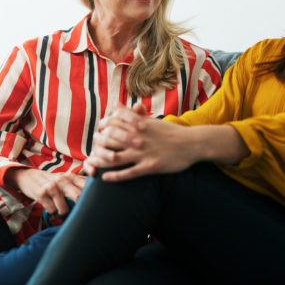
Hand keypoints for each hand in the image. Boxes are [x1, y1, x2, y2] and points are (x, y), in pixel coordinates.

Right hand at [4, 168, 86, 216]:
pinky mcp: (41, 194)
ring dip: (63, 213)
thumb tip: (97, 194)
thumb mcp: (65, 179)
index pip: (87, 186)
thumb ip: (79, 184)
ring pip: (64, 209)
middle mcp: (62, 181)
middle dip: (80, 208)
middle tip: (80, 214)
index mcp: (71, 177)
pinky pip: (52, 210)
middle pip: (78, 197)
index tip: (94, 205)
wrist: (28, 176)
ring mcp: (51, 187)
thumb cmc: (52, 181)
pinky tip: (51, 208)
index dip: (93, 197)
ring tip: (60, 210)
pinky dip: (52, 212)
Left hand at [84, 104, 200, 180]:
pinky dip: (114, 176)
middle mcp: (139, 137)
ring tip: (92, 164)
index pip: (113, 122)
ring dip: (101, 161)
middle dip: (98, 144)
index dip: (102, 127)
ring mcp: (144, 153)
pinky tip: (105, 178)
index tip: (98, 131)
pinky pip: (128, 172)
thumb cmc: (171, 132)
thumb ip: (132, 115)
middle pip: (110, 140)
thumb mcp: (151, 120)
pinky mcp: (150, 166)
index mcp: (139, 124)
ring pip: (115, 158)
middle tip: (91, 148)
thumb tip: (115, 105)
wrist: (193, 143)